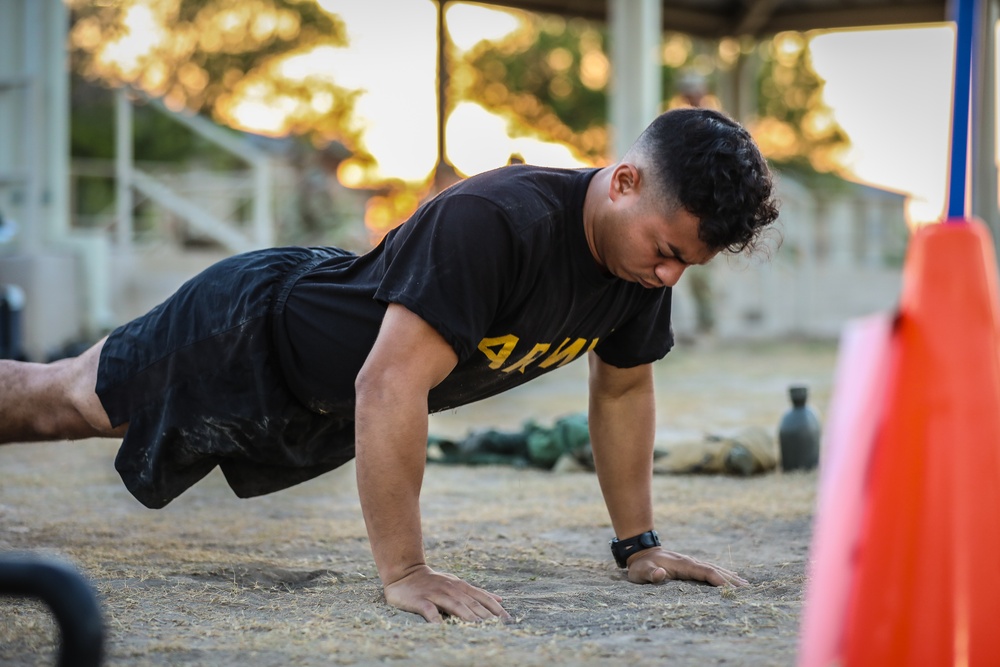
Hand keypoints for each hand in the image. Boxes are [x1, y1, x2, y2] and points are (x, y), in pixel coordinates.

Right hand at [383, 565, 511, 622]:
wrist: (404, 572)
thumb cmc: (433, 581)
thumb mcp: (457, 583)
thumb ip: (477, 593)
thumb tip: (499, 600)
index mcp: (460, 586)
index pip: (482, 597)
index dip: (495, 608)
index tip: (507, 619)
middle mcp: (450, 589)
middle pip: (471, 603)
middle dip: (485, 615)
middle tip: (497, 627)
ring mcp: (435, 594)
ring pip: (454, 605)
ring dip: (466, 616)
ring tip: (478, 627)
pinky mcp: (420, 600)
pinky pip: (429, 610)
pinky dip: (436, 619)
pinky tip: (442, 628)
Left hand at [626, 547, 747, 586]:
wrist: (640, 553)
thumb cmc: (640, 566)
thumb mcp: (640, 572)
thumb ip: (650, 574)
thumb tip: (660, 574)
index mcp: (682, 564)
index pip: (704, 571)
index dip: (717, 579)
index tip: (730, 588)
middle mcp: (690, 562)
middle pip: (714, 570)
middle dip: (729, 579)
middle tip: (746, 590)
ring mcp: (692, 563)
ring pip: (714, 569)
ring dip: (729, 576)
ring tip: (745, 586)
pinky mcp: (691, 566)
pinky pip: (710, 570)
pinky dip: (723, 574)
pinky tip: (733, 578)